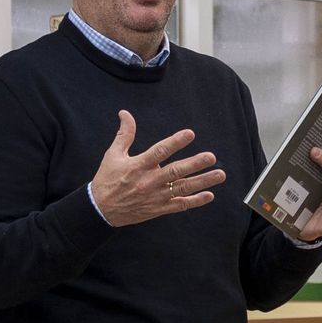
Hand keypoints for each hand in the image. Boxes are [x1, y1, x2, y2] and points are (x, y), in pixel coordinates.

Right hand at [90, 110, 224, 226]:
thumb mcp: (113, 155)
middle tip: (211, 157)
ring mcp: (156, 196)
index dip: (175, 142)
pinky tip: (209, 195)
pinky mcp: (159, 208)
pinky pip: (180, 205)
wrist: (101, 209)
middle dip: (195, 164)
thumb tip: (125, 113)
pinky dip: (195, 201)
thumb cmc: (108, 179)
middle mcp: (149, 181)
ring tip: (220, 175)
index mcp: (138, 166)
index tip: (190, 134)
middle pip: (175, 171)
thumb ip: (124, 134)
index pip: (159, 151)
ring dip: (203, 182)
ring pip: (182, 188)